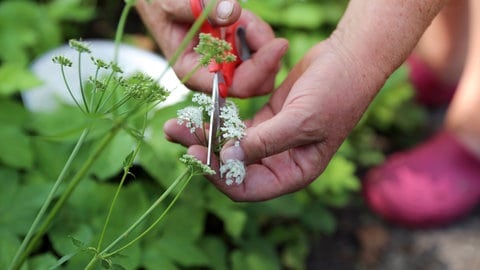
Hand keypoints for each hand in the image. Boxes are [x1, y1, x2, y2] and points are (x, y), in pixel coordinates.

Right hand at [137, 0, 287, 96]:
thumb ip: (203, 8)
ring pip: (261, 66)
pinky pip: (257, 50)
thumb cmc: (160, 3)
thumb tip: (232, 13)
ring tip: (240, 16)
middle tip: (250, 22)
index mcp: (193, 72)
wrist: (159, 0)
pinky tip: (241, 18)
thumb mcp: (174, 2)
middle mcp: (210, 75)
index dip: (260, 69)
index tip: (279, 44)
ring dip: (258, 38)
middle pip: (255, 83)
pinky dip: (256, 32)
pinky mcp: (232, 53)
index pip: (235, 86)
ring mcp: (224, 65)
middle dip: (262, 53)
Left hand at [164, 40, 381, 200]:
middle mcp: (280, 162)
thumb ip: (265, 143)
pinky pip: (236, 125)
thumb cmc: (336, 92)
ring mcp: (272, 141)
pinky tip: (201, 112)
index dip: (219, 175)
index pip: (247, 187)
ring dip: (205, 135)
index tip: (194, 154)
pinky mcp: (267, 119)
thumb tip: (228, 158)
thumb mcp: (301, 120)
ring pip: (231, 145)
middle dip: (203, 153)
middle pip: (234, 167)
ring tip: (177, 123)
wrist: (349, 58)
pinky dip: (219, 120)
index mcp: (293, 173)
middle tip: (174, 134)